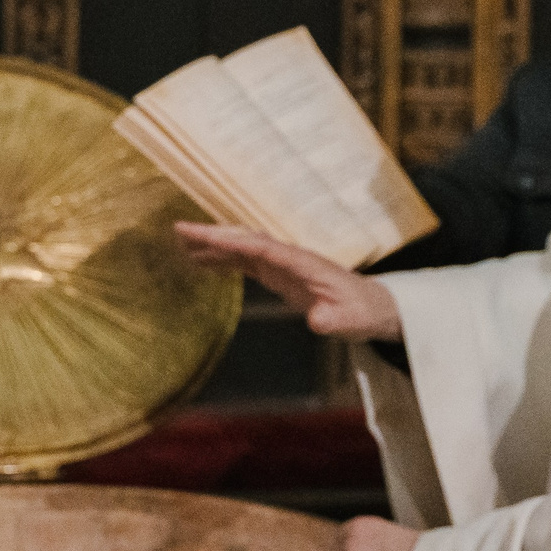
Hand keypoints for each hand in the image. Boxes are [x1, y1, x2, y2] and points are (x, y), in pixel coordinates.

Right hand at [174, 224, 403, 340]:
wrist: (371, 307)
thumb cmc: (360, 312)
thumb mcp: (349, 320)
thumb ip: (332, 319)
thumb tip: (316, 320)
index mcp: (302, 263)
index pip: (261, 247)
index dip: (233, 242)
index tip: (207, 237)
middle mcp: (288, 257)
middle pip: (245, 240)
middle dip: (213, 234)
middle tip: (179, 230)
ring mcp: (282, 263)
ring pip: (242, 248)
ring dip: (213, 245)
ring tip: (181, 244)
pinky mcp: (278, 273)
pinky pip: (245, 261)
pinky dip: (223, 258)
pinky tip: (203, 261)